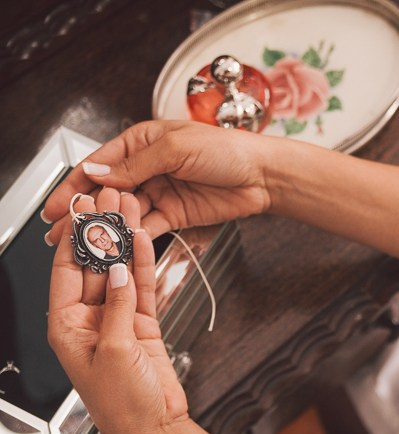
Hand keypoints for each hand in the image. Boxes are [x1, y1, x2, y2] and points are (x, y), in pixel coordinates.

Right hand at [44, 120, 272, 242]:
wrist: (263, 176)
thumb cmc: (227, 150)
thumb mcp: (176, 149)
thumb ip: (135, 165)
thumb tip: (97, 173)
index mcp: (142, 142)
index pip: (99, 164)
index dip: (74, 183)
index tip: (56, 204)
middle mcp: (147, 167)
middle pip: (107, 192)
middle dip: (83, 211)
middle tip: (60, 231)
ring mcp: (160, 192)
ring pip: (123, 212)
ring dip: (104, 227)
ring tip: (83, 244)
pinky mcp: (175, 214)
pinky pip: (146, 227)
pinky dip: (132, 237)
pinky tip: (117, 247)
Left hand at [47, 189, 187, 433]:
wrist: (155, 429)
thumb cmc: (122, 404)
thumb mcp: (114, 350)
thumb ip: (116, 306)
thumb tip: (116, 269)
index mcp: (65, 327)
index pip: (66, 271)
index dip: (75, 237)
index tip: (83, 208)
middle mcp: (88, 320)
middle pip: (95, 265)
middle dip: (102, 231)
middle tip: (111, 198)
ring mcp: (117, 320)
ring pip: (120, 271)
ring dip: (125, 241)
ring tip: (131, 208)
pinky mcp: (142, 325)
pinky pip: (141, 288)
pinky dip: (143, 264)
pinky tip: (144, 240)